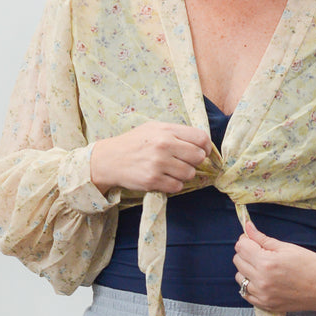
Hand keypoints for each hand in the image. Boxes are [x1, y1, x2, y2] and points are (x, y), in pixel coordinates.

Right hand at [90, 120, 211, 194]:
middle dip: (195, 162)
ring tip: (171, 170)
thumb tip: (201, 144)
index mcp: (166, 130)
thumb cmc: (134, 143)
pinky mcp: (153, 180)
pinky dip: (173, 184)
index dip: (206, 148)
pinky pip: (177, 186)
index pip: (200, 138)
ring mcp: (158, 163)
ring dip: (183, 175)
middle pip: (198, 157)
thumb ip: (176, 133)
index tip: (202, 152)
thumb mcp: (154, 128)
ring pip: (189, 174)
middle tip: (184, 162)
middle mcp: (164, 145)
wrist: (109, 159)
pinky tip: (164, 178)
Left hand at [233, 217, 315, 312]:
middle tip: (260, 253)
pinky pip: (245, 293)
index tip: (254, 240)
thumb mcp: (287, 247)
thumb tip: (247, 227)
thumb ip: (263, 238)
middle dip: (246, 254)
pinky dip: (249, 285)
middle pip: (238, 261)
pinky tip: (261, 280)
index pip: (241, 247)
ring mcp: (262, 294)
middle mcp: (261, 280)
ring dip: (246, 270)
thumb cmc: (310, 265)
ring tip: (262, 268)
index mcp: (267, 262)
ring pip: (239, 278)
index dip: (246, 240)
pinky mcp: (264, 304)